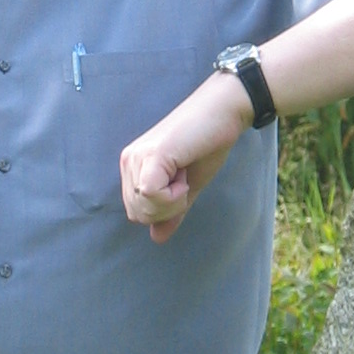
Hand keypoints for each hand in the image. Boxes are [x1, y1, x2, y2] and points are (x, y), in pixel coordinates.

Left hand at [120, 70, 255, 243]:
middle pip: (138, 214)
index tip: (181, 183)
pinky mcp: (151, 155)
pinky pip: (151, 195)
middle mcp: (129, 160)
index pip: (136, 213)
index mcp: (133, 167)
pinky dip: (173, 195)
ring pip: (145, 208)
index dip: (163, 211)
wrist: (224, 114)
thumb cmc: (208, 145)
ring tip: (184, 171)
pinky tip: (184, 173)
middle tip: (184, 179)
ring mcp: (137, 157)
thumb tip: (157, 238)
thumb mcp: (188, 188)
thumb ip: (171, 212)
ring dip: (173, 200)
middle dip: (167, 209)